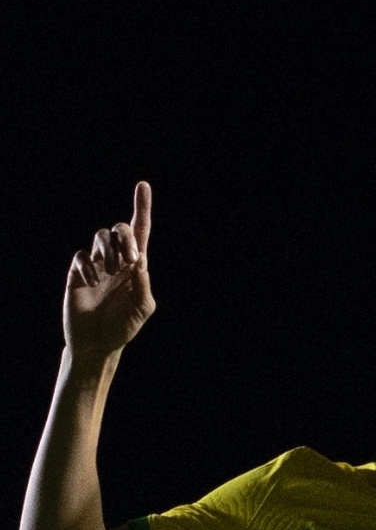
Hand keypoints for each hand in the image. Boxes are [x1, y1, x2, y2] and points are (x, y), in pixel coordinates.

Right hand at [64, 182, 154, 370]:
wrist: (98, 343)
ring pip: (100, 235)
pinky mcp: (77, 273)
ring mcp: (96, 264)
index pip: (140, 231)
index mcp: (136, 265)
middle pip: (120, 228)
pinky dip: (88, 266)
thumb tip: (140, 263)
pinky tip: (92, 283)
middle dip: (127, 238)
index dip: (142, 207)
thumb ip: (144, 286)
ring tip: (113, 271)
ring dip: (110, 249)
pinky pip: (81, 256)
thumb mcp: (142, 308)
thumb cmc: (123, 326)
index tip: (143, 185)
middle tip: (131, 261)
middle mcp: (116, 259)